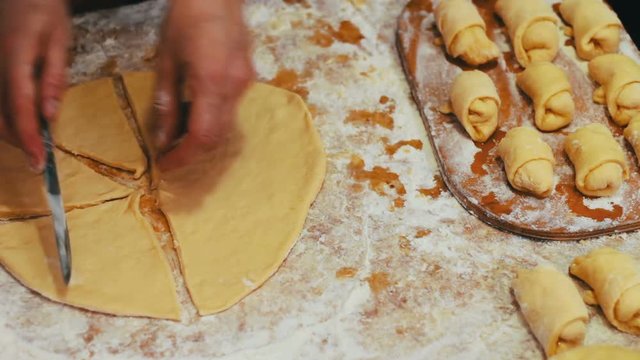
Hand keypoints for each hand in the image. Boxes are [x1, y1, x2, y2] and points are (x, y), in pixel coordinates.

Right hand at [0, 0, 70, 171]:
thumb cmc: (43, 9)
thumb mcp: (59, 41)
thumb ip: (54, 79)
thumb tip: (49, 116)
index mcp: (14, 59)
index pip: (19, 109)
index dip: (29, 140)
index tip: (39, 163)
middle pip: (0, 117)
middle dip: (20, 141)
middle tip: (41, 154)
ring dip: (12, 131)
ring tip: (36, 139)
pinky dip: (7, 116)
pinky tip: (25, 119)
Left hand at [154, 0, 253, 170]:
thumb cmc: (186, 18)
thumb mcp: (167, 60)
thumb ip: (166, 103)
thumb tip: (162, 139)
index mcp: (211, 82)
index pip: (202, 136)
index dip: (183, 157)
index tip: (166, 165)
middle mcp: (234, 87)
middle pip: (217, 137)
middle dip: (193, 151)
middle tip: (169, 153)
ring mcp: (245, 83)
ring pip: (226, 126)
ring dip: (203, 136)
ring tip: (178, 134)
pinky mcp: (247, 78)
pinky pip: (231, 110)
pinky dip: (212, 120)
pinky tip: (195, 112)